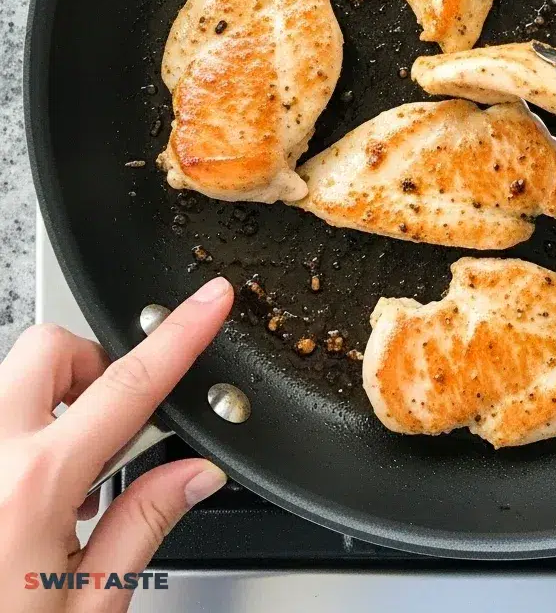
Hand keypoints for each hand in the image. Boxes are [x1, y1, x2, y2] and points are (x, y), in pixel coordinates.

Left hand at [0, 276, 233, 611]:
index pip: (129, 386)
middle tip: (114, 420)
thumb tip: (196, 473)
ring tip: (63, 480)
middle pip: (51, 347)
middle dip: (94, 364)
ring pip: (13, 381)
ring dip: (52, 405)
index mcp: (32, 488)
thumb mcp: (87, 609)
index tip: (209, 300)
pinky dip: (20, 436)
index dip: (181, 334)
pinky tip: (24, 497)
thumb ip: (143, 525)